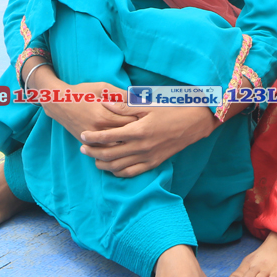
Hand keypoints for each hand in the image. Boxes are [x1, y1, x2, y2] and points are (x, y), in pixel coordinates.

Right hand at [42, 81, 140, 143]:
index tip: (148, 117)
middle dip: (136, 132)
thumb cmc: (82, 92)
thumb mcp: (102, 87)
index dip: (141, 120)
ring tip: (136, 137)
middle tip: (145, 128)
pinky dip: (115, 149)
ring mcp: (92, 139)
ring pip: (116, 147)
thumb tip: (139, 98)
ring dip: (127, 142)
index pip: (130, 122)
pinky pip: (105, 151)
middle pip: (125, 136)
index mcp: (104, 115)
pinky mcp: (88, 144)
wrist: (59, 102)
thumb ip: (121, 94)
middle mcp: (99, 130)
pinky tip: (124, 145)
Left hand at [80, 105, 217, 177]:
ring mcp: (148, 158)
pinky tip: (112, 167)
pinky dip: (118, 172)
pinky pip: (131, 172)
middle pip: (109, 154)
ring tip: (94, 158)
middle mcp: (141, 147)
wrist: (194, 123)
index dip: (92, 137)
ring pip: (118, 166)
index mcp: (138, 131)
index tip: (83, 135)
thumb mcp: (148, 105)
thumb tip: (105, 103)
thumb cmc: (171, 110)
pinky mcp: (154, 164)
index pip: (108, 137)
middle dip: (93, 152)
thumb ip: (125, 107)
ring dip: (103, 164)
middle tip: (82, 148)